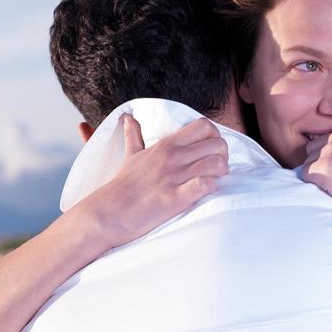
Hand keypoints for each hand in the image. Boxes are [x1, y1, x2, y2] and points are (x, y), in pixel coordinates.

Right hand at [84, 114, 228, 249]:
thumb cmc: (122, 185)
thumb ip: (133, 135)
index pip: (204, 126)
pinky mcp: (174, 199)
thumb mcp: (130, 155)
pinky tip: (204, 192)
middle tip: (216, 168)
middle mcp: (172, 157)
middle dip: (223, 156)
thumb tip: (128, 118)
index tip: (210, 149)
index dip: (214, 136)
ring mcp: (174, 177)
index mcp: (165, 145)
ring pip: (217, 164)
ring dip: (220, 173)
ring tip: (212, 180)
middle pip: (218, 144)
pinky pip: (205, 186)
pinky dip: (211, 188)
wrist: (108, 213)